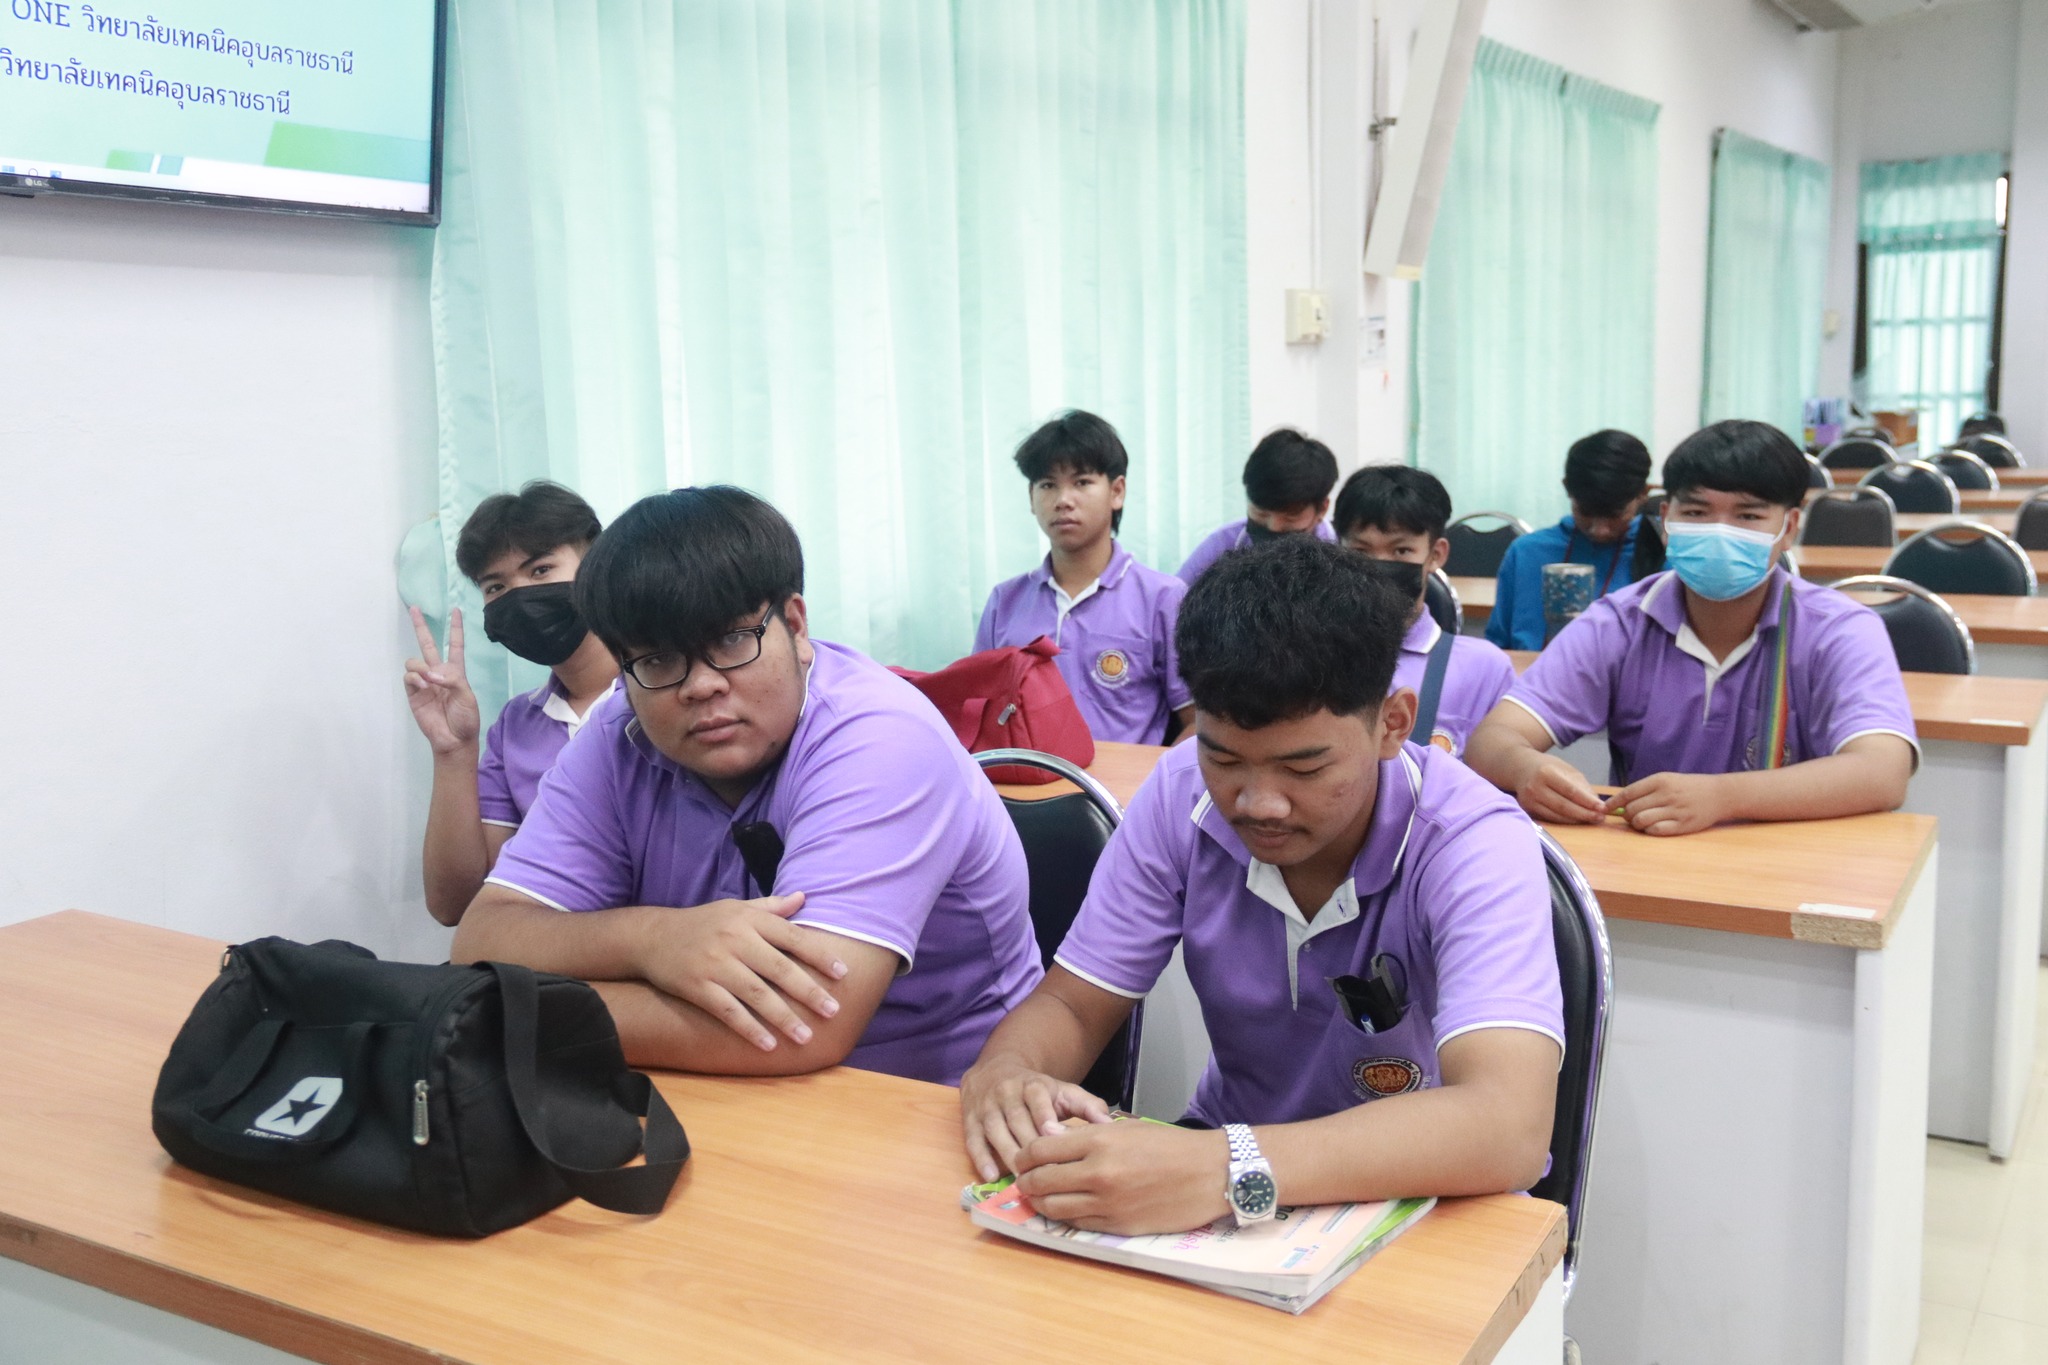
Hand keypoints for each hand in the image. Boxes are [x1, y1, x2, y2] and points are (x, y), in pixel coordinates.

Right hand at [404, 606, 481, 756]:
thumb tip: (431, 674)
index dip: (456, 628)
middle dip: (420, 626)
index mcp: (456, 672)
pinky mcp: (413, 693)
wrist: (454, 740)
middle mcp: (438, 673)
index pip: (455, 645)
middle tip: (414, 607)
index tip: (456, 610)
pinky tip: (423, 686)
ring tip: (428, 679)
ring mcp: (424, 682)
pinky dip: (414, 678)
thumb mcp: (467, 696)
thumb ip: (452, 680)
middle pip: (428, 644)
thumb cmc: (466, 718)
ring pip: (414, 661)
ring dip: (419, 666)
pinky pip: (408, 677)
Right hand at [632, 894, 850, 1050]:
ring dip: (783, 1017)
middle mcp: (734, 939)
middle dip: (808, 991)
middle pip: (779, 968)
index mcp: (749, 919)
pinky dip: (749, 1028)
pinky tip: (768, 1045)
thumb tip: (804, 897)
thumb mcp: (736, 908)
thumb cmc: (704, 923)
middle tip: (833, 1011)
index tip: (843, 973)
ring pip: (756, 994)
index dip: (819, 955)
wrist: (652, 937)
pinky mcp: (696, 986)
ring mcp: (714, 964)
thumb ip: (771, 907)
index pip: (792, 937)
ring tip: (806, 1036)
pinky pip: (727, 1011)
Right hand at [960, 1055, 1111, 1181]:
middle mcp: (1007, 1093)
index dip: (1043, 1117)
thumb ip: (1087, 1107)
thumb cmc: (1038, 1091)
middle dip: (1028, 1145)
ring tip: (1022, 1180)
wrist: (996, 1070)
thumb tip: (1110, 1126)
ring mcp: (986, 1106)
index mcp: (1033, 1085)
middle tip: (1043, 1172)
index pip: (1037, 1099)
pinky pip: (973, 1140)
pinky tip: (992, 1176)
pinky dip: (981, 1158)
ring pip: (995, 1130)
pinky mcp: (969, 1119)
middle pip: (1016, 1119)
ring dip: (1008, 1154)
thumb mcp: (1064, 1092)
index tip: (1052, 1136)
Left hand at [1012, 1121, 1231, 1234]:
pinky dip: (1065, 1217)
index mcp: (1099, 1141)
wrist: (1210, 1174)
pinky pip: (1077, 1224)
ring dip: (1038, 1203)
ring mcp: (1107, 1203)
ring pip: (1053, 1207)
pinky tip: (1065, 1209)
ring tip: (1038, 1197)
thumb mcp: (1126, 1127)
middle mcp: (1098, 1173)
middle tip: (1024, 1179)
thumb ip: (1086, 1134)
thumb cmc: (1170, 1145)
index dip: (1024, 1155)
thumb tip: (1049, 1138)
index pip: (1041, 1149)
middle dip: (1025, 1180)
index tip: (1023, 1158)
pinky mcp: (1117, 1226)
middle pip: (1040, 1181)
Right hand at [1516, 754, 1605, 824]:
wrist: (1519, 768)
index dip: (1587, 801)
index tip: (1602, 808)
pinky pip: (1550, 818)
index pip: (1570, 791)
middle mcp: (1535, 788)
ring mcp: (1529, 800)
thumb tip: (1596, 803)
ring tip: (1592, 820)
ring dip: (1576, 820)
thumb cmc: (1546, 766)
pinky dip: (1565, 820)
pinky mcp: (1528, 809)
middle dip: (1584, 814)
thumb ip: (1581, 785)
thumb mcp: (1566, 769)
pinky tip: (1576, 820)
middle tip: (1600, 818)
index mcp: (1546, 773)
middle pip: (1563, 806)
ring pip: (1557, 815)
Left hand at [1607, 771, 1729, 835]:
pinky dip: (1650, 831)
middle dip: (1627, 815)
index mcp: (1660, 781)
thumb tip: (1621, 802)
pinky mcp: (1683, 825)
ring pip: (1641, 821)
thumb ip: (1645, 789)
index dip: (1614, 803)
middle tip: (1631, 816)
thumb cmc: (1688, 787)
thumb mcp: (1667, 780)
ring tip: (1642, 822)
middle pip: (1633, 809)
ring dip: (1637, 824)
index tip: (1606, 808)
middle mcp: (1666, 795)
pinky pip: (1656, 831)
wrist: (1719, 795)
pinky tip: (1654, 827)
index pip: (1629, 793)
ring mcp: (1675, 811)